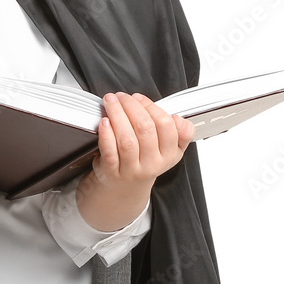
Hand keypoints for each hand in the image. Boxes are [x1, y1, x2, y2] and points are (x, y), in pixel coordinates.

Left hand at [75, 91, 193, 231]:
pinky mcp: (113, 172)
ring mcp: (132, 169)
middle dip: (131, 106)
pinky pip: (110, 151)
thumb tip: (179, 119)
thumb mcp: (168, 149)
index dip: (152, 107)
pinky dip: (106, 134)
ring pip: (127, 139)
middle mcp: (152, 163)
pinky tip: (104, 121)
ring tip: (110, 101)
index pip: (167, 126)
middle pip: (145, 129)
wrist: (126, 187)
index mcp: (169, 154)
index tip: (139, 98)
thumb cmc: (144, 160)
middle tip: (121, 96)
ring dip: (117, 114)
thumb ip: (177, 132)